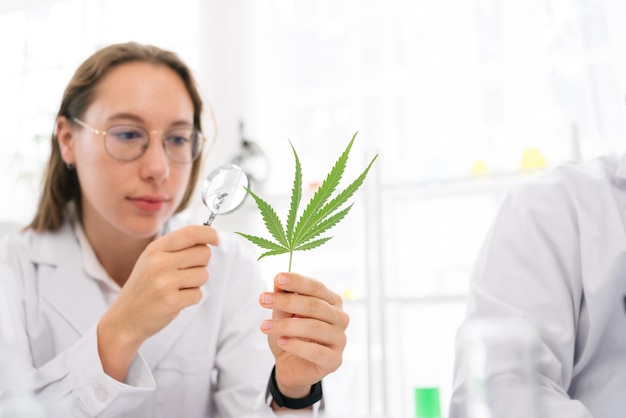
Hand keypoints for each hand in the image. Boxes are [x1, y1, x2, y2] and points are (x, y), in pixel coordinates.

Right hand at [97, 225, 217, 380]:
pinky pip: (198, 294)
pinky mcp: (171, 301)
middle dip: (201, 263)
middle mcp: (160, 262)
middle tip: (186, 273)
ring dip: (196, 283)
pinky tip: (175, 299)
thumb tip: (208, 239)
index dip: (209, 234)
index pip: (191, 233)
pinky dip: (191, 298)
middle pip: (204, 253)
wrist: (124, 318)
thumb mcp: (152, 259)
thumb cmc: (144, 287)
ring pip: (204, 274)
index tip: (216, 239)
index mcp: (156, 249)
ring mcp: (165, 282)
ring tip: (178, 288)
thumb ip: (176, 247)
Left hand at [259, 272, 348, 399]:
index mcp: (331, 301)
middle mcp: (340, 318)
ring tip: (264, 326)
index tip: (277, 278)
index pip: (316, 287)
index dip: (297, 282)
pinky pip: (316, 352)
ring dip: (286, 325)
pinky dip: (296, 346)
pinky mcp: (334, 360)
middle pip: (315, 306)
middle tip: (263, 300)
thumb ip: (283, 298)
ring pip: (314, 327)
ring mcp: (339, 340)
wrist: (290, 365)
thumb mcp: (283, 314)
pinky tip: (281, 341)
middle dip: (287, 301)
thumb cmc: (290, 334)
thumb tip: (278, 283)